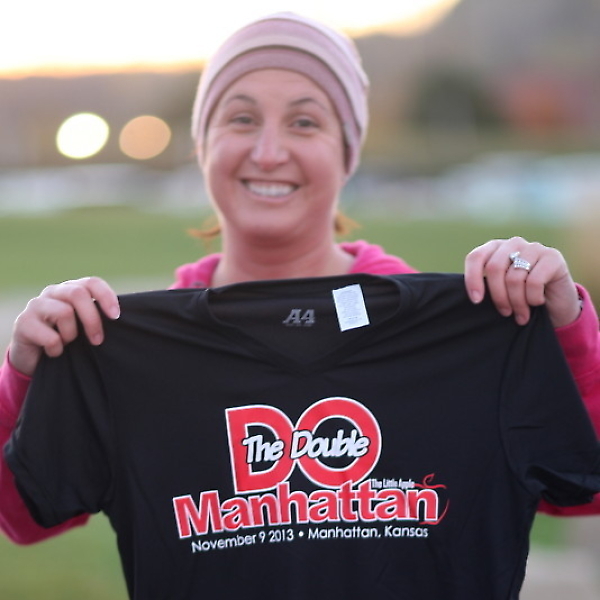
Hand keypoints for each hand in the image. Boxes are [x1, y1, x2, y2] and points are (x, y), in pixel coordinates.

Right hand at [9, 277, 119, 376]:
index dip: (106, 297)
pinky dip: (57, 349)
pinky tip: (53, 352)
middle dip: (92, 319)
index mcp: (72, 289)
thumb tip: (120, 317)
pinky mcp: (23, 322)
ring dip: (71, 335)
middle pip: (78, 294)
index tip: (116, 316)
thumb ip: (98, 316)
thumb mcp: (84, 326)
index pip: (92, 282)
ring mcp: (36, 304)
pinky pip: (50, 336)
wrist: (34, 359)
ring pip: (64, 313)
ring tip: (66, 344)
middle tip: (98, 340)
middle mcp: (54, 292)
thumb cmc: (67, 339)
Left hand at [464, 237, 580, 327]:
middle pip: (494, 268)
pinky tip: (537, 303)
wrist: (557, 303)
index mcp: (495, 248)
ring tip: (520, 315)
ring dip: (517, 303)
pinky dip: (533, 298)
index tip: (476, 301)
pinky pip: (534, 281)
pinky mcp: (553, 257)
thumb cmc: (521, 296)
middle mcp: (513, 243)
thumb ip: (484, 284)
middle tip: (504, 313)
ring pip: (514, 278)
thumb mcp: (499, 290)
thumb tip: (466, 296)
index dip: (472, 279)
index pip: (476, 257)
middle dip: (497, 296)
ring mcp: (534, 247)